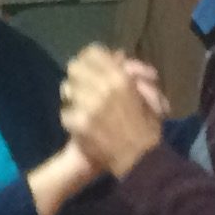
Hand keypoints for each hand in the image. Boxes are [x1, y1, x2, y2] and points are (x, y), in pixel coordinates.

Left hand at [60, 44, 163, 177]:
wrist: (139, 161)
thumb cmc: (148, 128)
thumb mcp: (149, 95)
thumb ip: (134, 72)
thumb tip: (118, 55)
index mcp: (121, 78)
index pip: (93, 53)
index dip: (90, 58)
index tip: (92, 65)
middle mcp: (101, 87)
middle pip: (74, 67)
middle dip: (79, 74)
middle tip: (84, 84)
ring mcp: (86, 105)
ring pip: (67, 88)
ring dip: (73, 94)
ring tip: (82, 103)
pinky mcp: (77, 123)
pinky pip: (65, 111)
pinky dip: (71, 116)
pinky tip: (81, 123)